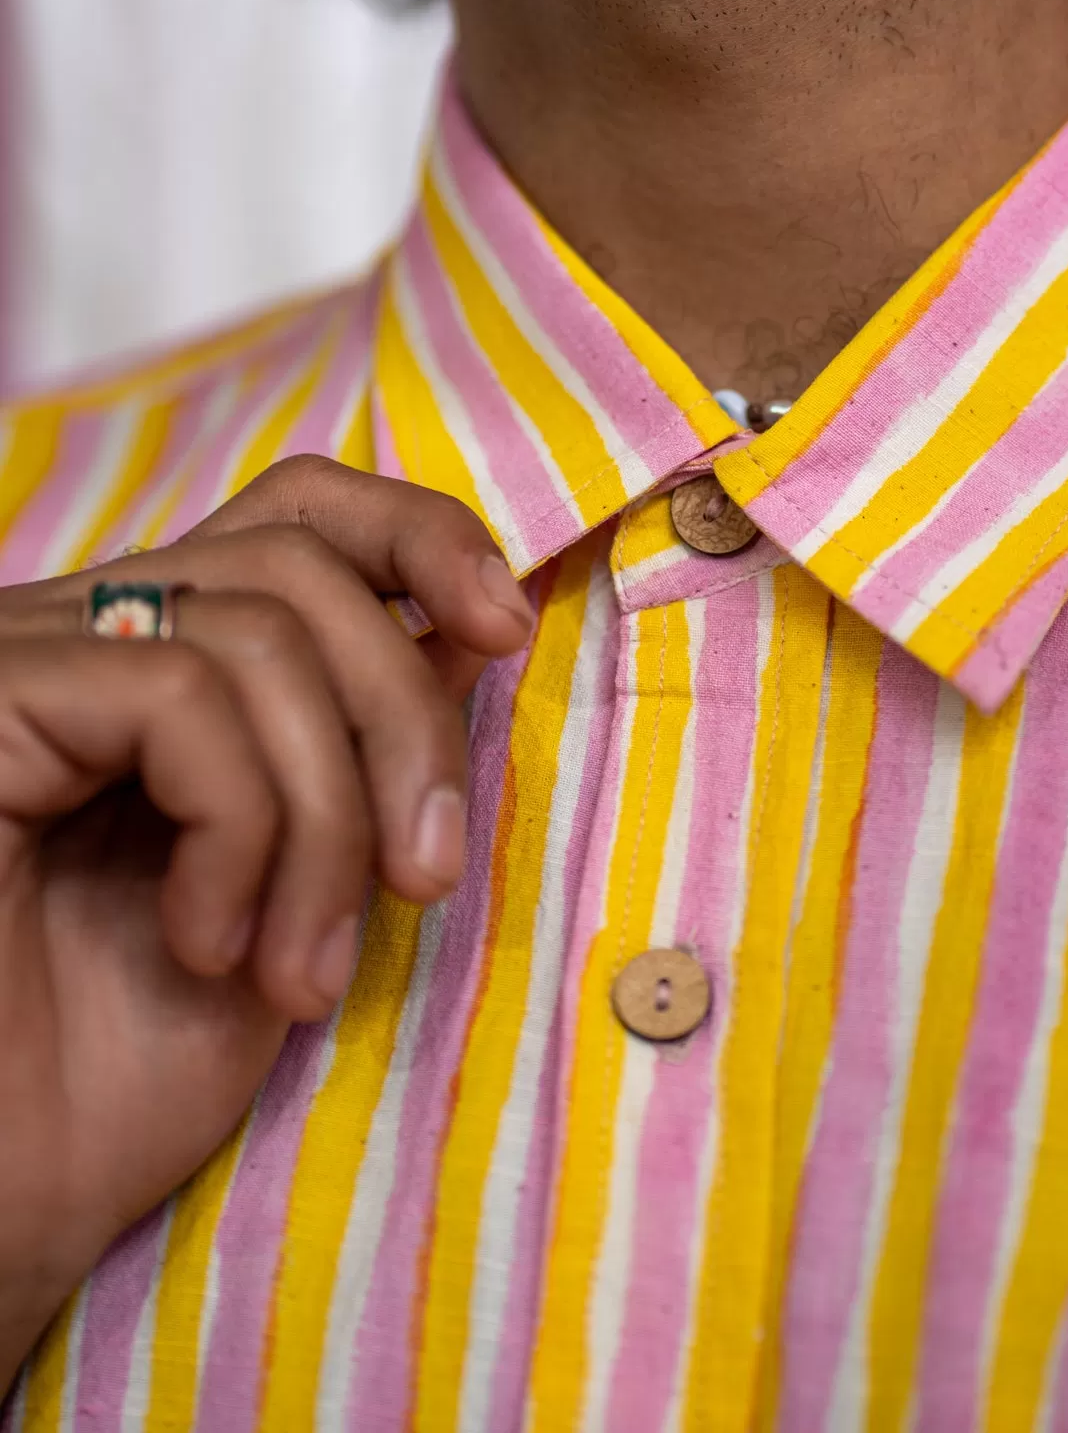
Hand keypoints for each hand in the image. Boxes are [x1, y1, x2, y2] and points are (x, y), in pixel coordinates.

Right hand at [0, 457, 530, 1386]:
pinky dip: (241, 827)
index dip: (415, 535)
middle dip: (404, 719)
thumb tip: (471, 626)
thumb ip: (361, 748)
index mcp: (156, 658)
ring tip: (302, 969)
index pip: (296, 509)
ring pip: (256, 632)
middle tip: (427, 877)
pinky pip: (175, 693)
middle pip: (300, 563)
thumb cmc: (126, 1070)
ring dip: (329, 816)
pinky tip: (208, 945)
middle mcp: (78, 634)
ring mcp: (21, 664)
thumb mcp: (301, 885)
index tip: (507, 627)